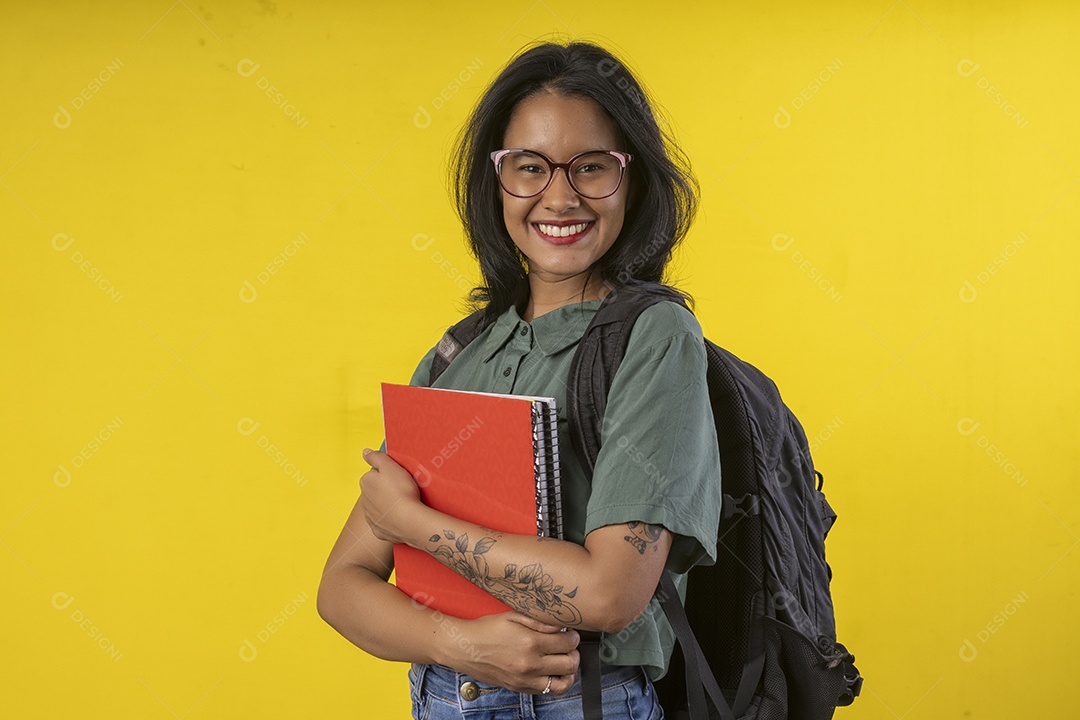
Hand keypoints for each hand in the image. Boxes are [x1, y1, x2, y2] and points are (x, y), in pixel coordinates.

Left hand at [359, 448, 425, 544]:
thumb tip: (365, 452)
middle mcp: (364, 500)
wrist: (409, 521)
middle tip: (403, 490)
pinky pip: (384, 523)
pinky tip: (401, 517)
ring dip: (388, 505)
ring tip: (404, 504)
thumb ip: (376, 457)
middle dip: (387, 490)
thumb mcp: (390, 466)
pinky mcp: (378, 530)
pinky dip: (391, 520)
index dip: (388, 475)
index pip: (375, 474)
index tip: (399, 478)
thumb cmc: (401, 491)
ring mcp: (370, 517)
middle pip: (376, 491)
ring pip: (379, 507)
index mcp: (365, 482)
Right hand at [448, 612, 579, 694]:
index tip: (570, 632)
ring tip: (564, 660)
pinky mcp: (519, 688)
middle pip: (570, 664)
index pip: (568, 643)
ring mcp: (525, 679)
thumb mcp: (513, 616)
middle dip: (574, 652)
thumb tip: (561, 625)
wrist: (464, 648)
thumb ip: (540, 621)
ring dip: (569, 671)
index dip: (573, 636)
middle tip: (568, 645)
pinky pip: (546, 691)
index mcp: (530, 643)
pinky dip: (554, 682)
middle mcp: (530, 664)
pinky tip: (550, 670)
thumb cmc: (487, 629)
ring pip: (563, 684)